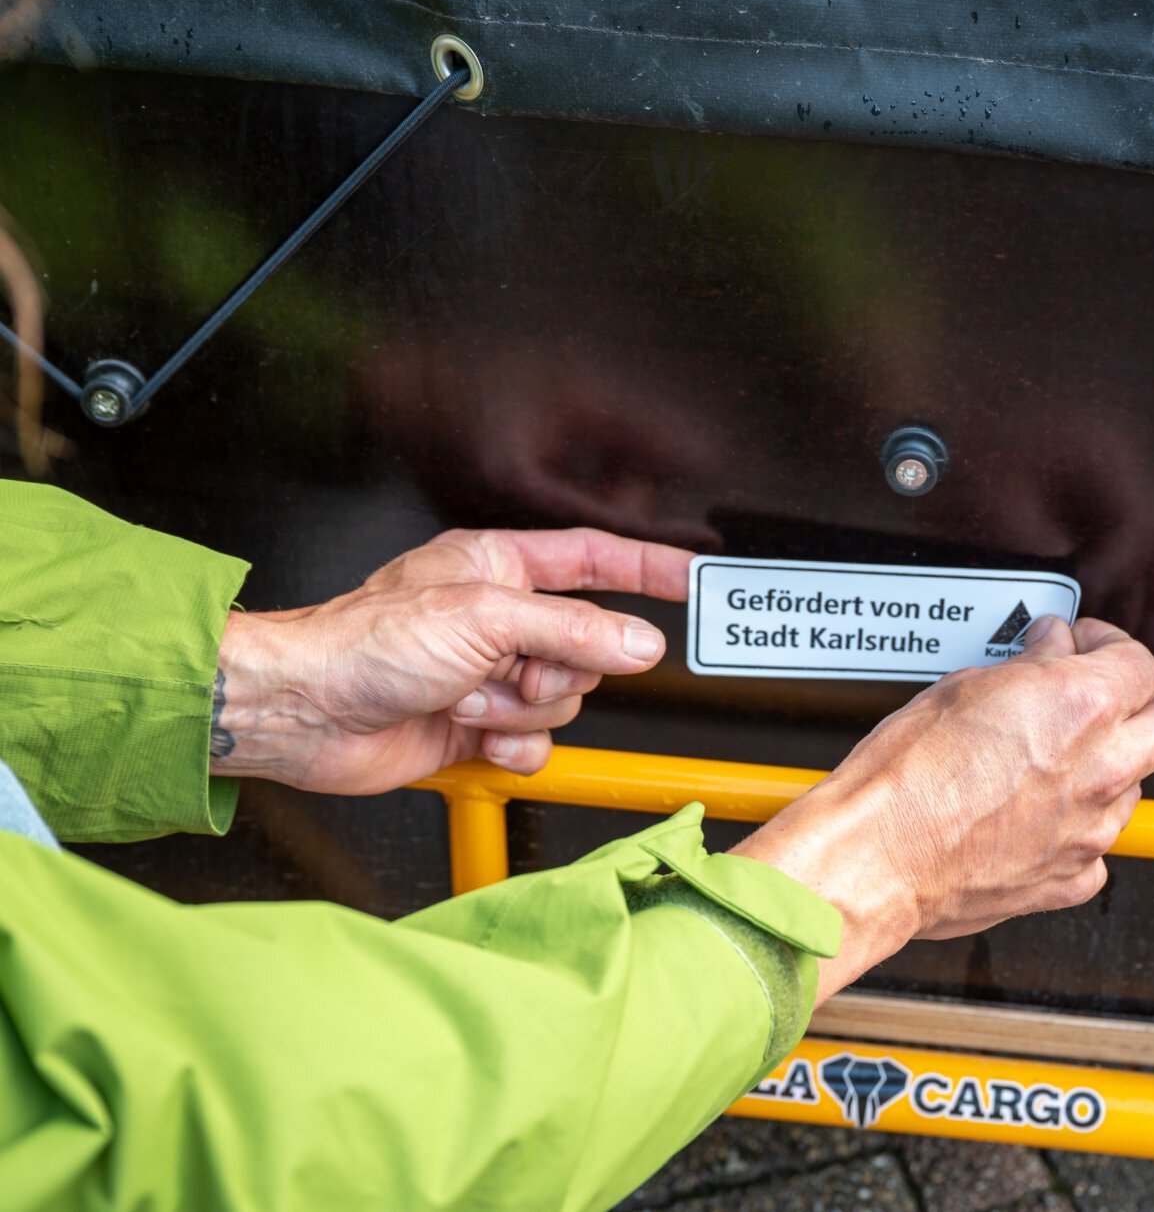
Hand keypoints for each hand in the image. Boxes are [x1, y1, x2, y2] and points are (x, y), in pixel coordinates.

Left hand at [213, 528, 693, 793]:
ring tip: (466, 698)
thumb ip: (574, 629)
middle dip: (552, 668)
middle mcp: (500, 619)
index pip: (597, 559)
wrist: (304, 714)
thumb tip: (640, 642)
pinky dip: (512, 746)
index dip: (650, 567)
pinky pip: (538, 743)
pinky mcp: (480, 725)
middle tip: (506, 668)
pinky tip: (472, 734)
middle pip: (588, 647)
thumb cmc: (362, 642)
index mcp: (500, 568)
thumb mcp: (484, 619)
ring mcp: (492, 674)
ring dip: (520, 709)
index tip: (696, 578)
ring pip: (566, 699)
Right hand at [732, 616, 1153, 1001]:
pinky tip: (1040, 810)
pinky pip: (1097, 845)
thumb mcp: (963, 687)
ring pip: (1138, 784)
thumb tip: (1047, 653)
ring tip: (1062, 749)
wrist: (877, 856)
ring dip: (1112, 760)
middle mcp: (1103, 768)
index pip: (1141, 662)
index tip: (1087, 644)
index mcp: (1082, 707)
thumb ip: (1026, 667)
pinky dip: (1077, 825)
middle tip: (1131, 680)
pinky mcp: (1070, 878)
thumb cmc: (904, 778)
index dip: (1113, 644)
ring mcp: (1092, 829)